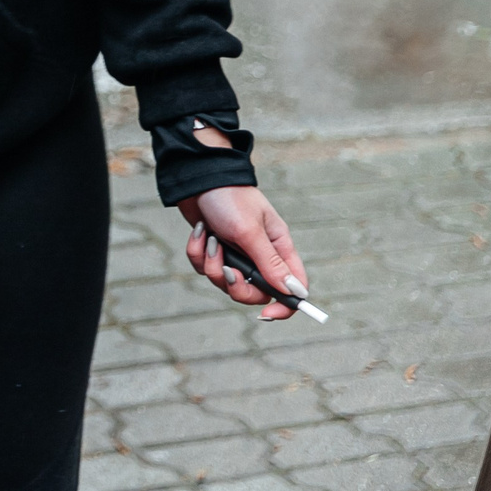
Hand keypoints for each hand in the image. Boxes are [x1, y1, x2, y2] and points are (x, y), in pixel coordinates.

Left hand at [180, 187, 307, 320]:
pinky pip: (204, 267)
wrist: (196, 176)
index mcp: (279, 248)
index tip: (266, 314)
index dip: (284, 306)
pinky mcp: (213, 249)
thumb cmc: (228, 198)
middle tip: (226, 269)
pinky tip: (199, 232)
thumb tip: (295, 293)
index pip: (293, 288)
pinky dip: (198, 252)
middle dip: (236, 286)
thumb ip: (269, 263)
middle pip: (255, 293)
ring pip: (225, 282)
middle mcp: (260, 254)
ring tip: (210, 240)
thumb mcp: (250, 231)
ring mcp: (235, 253)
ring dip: (213, 264)